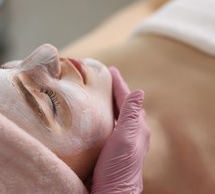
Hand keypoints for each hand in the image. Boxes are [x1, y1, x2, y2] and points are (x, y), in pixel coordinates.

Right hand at [91, 67, 149, 193]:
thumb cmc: (118, 168)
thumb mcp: (126, 139)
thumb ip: (132, 116)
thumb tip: (140, 92)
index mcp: (138, 128)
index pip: (128, 100)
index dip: (120, 84)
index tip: (111, 69)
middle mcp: (133, 134)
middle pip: (124, 106)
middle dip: (116, 91)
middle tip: (105, 79)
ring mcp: (123, 142)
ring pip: (117, 116)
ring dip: (110, 103)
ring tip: (100, 93)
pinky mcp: (112, 150)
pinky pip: (110, 126)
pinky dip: (105, 116)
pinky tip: (96, 118)